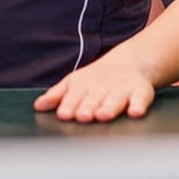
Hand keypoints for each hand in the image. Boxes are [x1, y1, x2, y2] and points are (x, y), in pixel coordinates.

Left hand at [33, 57, 156, 122]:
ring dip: (110, 106)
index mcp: (84, 85)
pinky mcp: (141, 91)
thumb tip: (38, 106)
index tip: (64, 114)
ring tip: (103, 115)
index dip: (69, 104)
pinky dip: (139, 105)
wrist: (130, 62)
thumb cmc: (97, 80)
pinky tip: (135, 113)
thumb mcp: (75, 83)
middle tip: (83, 116)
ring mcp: (122, 88)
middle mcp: (103, 86)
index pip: (74, 95)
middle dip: (88, 107)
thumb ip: (57, 95)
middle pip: (94, 98)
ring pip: (115, 98)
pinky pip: (141, 98)